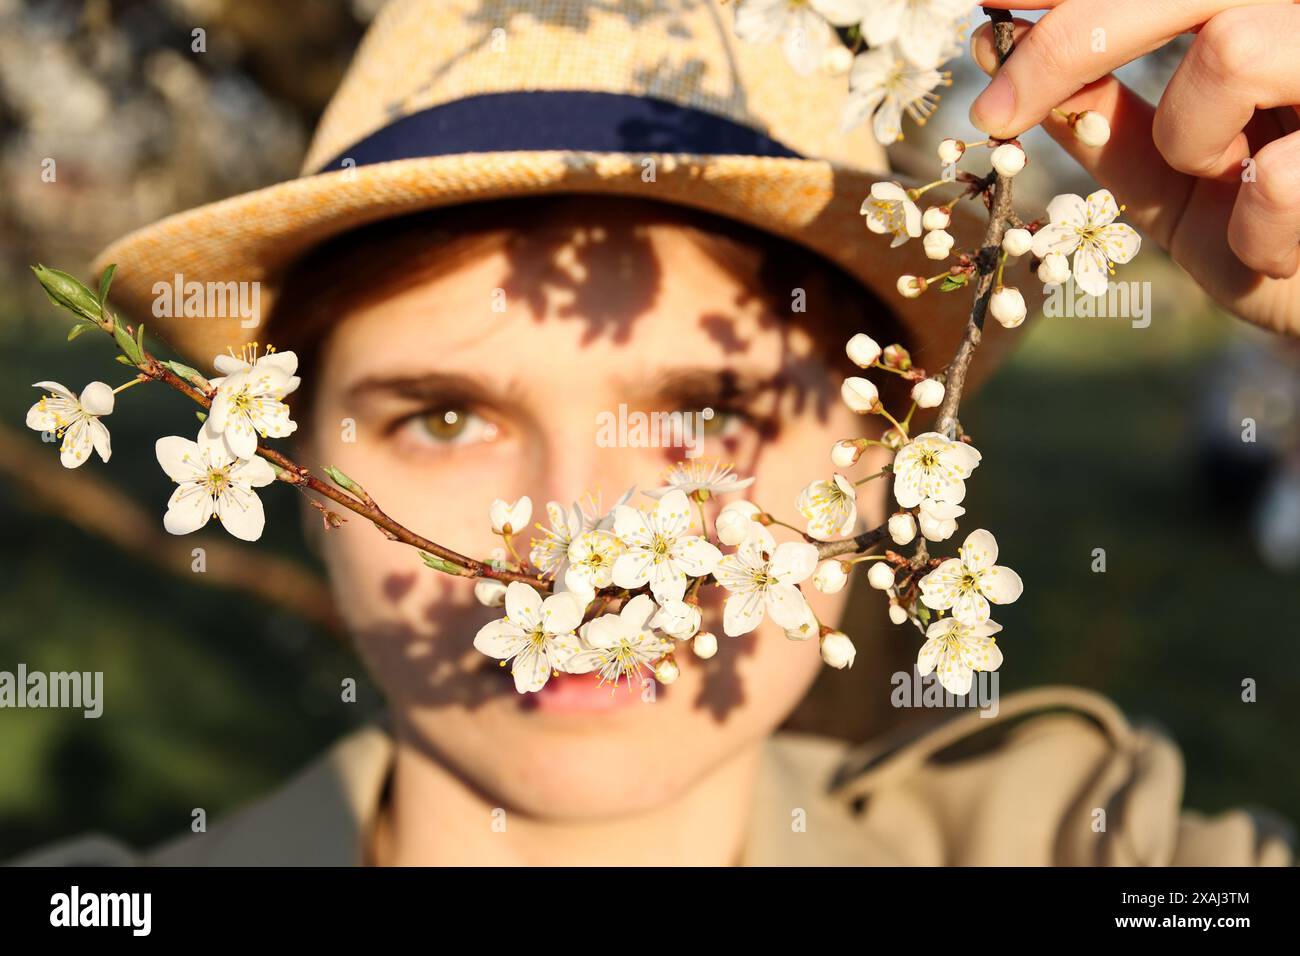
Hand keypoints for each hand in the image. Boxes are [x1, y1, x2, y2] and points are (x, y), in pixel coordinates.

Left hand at [969, 0, 1299, 336]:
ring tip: (1225, 182)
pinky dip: (1255, 228)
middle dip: (1070, 38)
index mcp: (1263, 16)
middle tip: (998, 108)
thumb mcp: (1176, 183)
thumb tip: (1009, 61)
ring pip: (1233, 49)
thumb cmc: (1276, 232)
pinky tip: (1281, 242)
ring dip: (1191, 138)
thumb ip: (1111, 124)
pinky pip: (1283, 175)